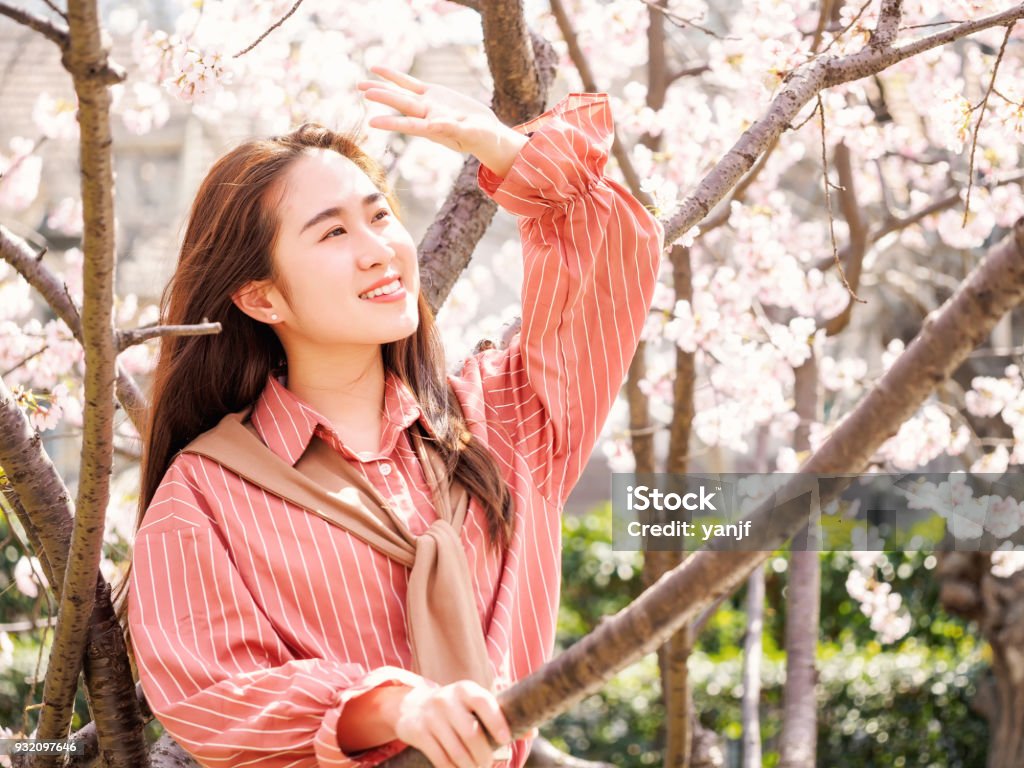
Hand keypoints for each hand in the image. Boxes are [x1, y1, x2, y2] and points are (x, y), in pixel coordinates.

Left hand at [357, 66, 528, 177]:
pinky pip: (410, 82)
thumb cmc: (479, 138)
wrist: (485, 132)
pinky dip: (395, 76)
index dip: (391, 123)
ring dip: (382, 87)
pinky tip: (379, 70)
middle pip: (401, 103)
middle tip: (362, 90)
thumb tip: (433, 124)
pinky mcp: (432, 93)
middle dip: (383, 97)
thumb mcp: (468, 134)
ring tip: (361, 84)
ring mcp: (427, 103)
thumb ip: (451, 128)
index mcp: (434, 128)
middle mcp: (426, 115)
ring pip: (401, 93)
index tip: (372, 123)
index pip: (409, 125)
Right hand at [392, 680, 511, 767]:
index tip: (505, 739)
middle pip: (471, 733)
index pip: (483, 702)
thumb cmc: (457, 708)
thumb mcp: (474, 704)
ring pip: (456, 751)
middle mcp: (447, 699)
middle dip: (483, 755)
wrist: (413, 706)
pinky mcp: (417, 732)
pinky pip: (440, 759)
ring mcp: (431, 716)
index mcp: (466, 690)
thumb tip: (532, 732)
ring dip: (469, 767)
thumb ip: (501, 715)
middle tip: (488, 764)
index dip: (496, 721)